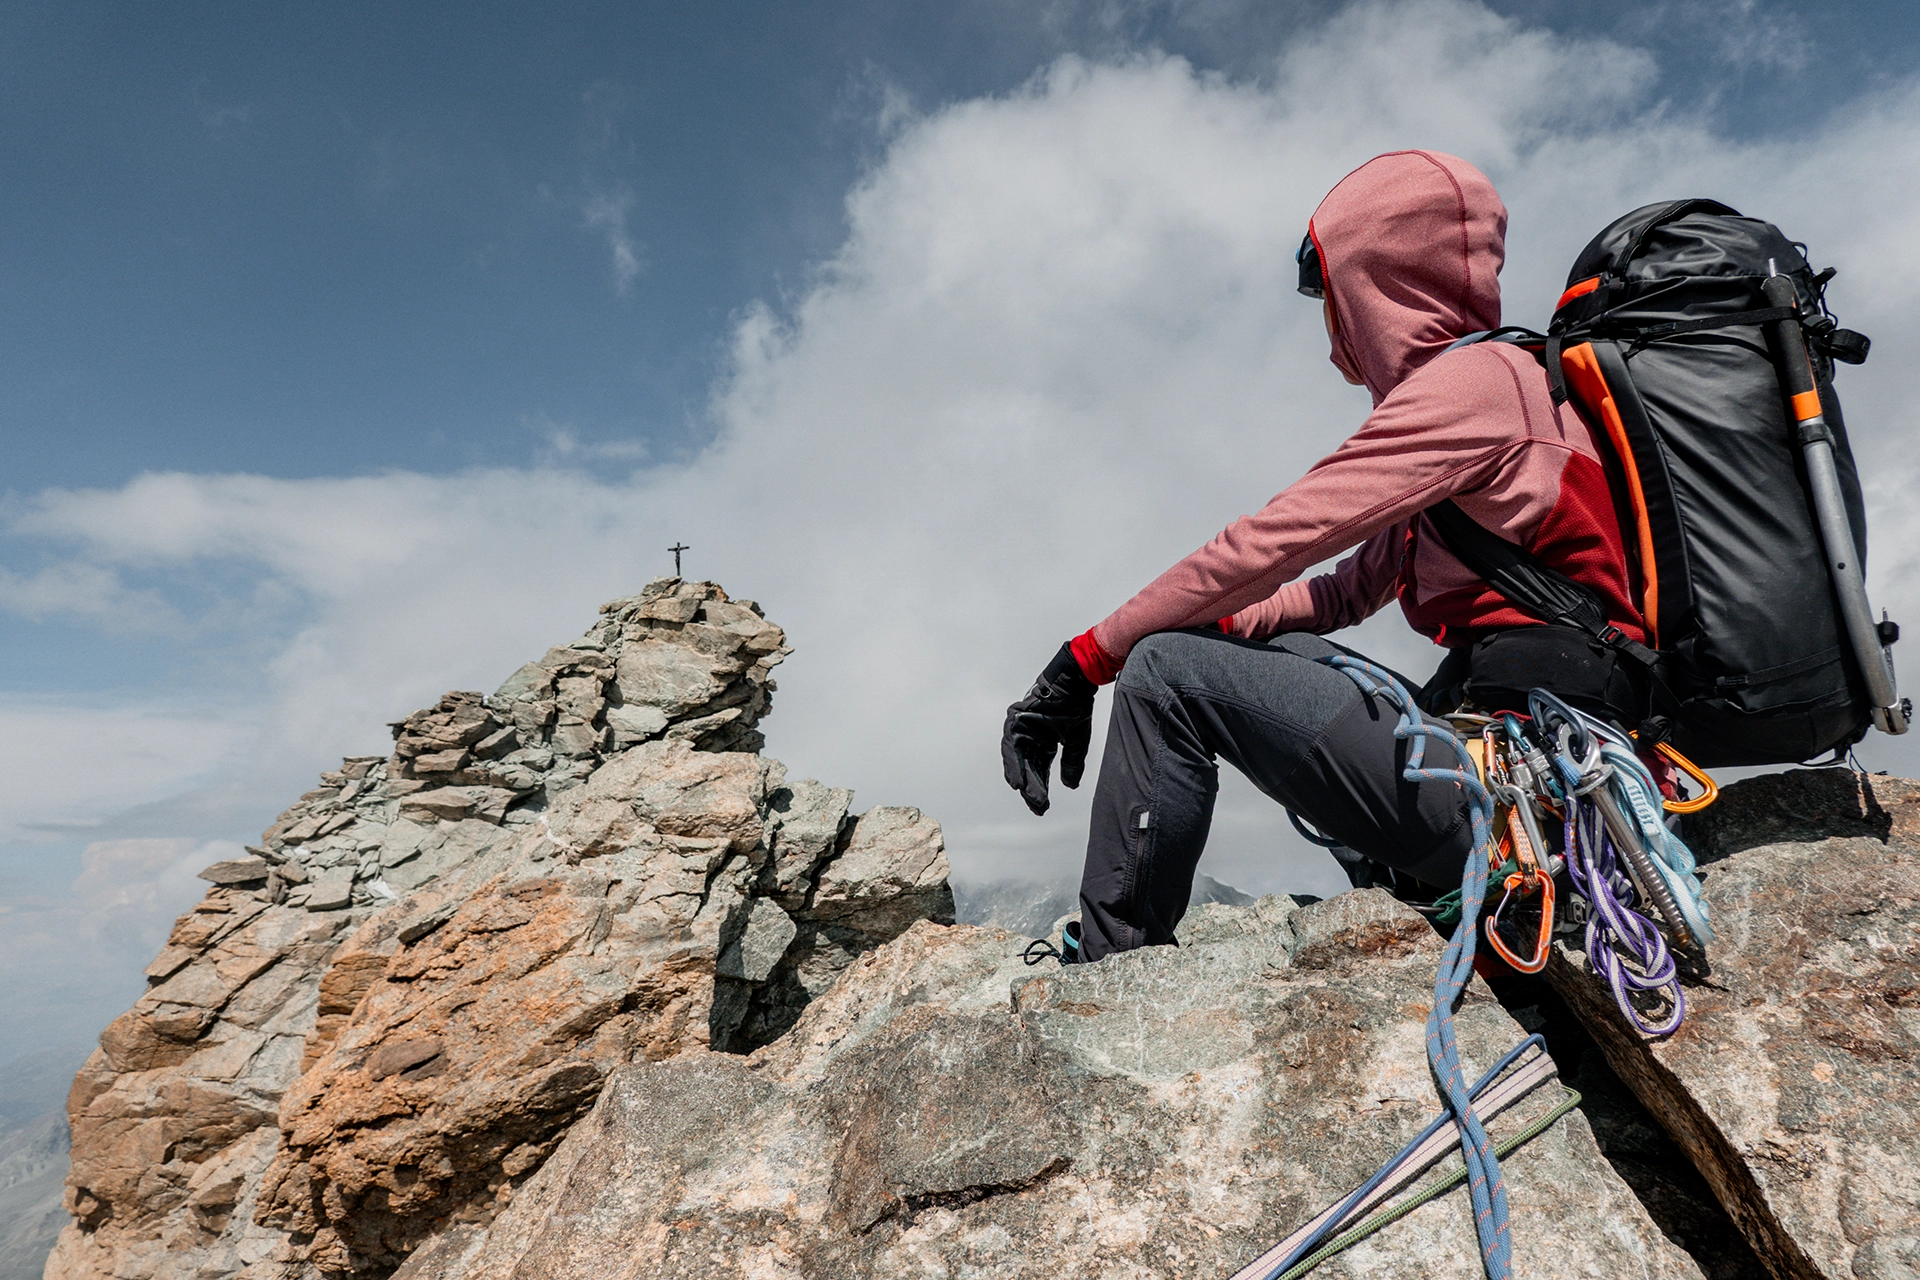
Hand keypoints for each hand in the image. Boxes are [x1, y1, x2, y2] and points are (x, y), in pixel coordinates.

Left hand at [1001, 642, 1096, 814]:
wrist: (1074, 682)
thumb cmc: (1076, 706)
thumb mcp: (1076, 741)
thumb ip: (1071, 763)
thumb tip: (1069, 785)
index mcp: (1043, 743)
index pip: (1040, 771)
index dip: (1041, 789)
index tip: (1043, 807)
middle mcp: (1030, 738)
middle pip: (1027, 768)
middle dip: (1031, 788)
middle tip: (1037, 805)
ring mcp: (1021, 729)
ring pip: (1016, 759)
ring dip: (1020, 778)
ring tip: (1025, 794)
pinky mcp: (1015, 720)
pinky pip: (1011, 745)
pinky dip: (1013, 763)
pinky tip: (1017, 780)